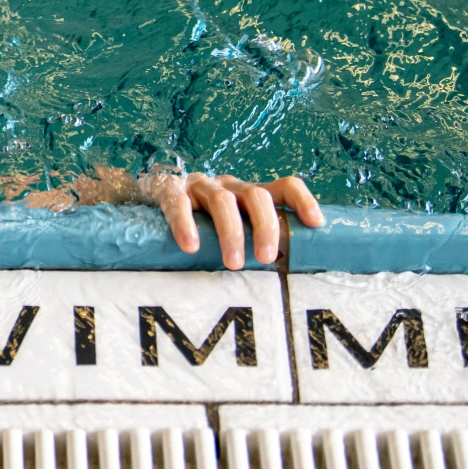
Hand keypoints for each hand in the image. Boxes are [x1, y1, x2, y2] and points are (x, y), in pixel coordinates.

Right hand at [143, 172, 323, 269]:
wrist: (152, 194)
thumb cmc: (201, 224)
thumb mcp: (233, 228)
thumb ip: (253, 244)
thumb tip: (287, 282)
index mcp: (250, 194)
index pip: (284, 186)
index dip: (302, 201)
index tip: (315, 225)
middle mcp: (229, 186)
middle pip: (256, 196)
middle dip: (265, 227)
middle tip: (267, 259)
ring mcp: (200, 186)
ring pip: (222, 200)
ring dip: (231, 232)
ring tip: (233, 263)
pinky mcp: (171, 190)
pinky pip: (179, 204)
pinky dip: (186, 224)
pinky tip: (191, 246)